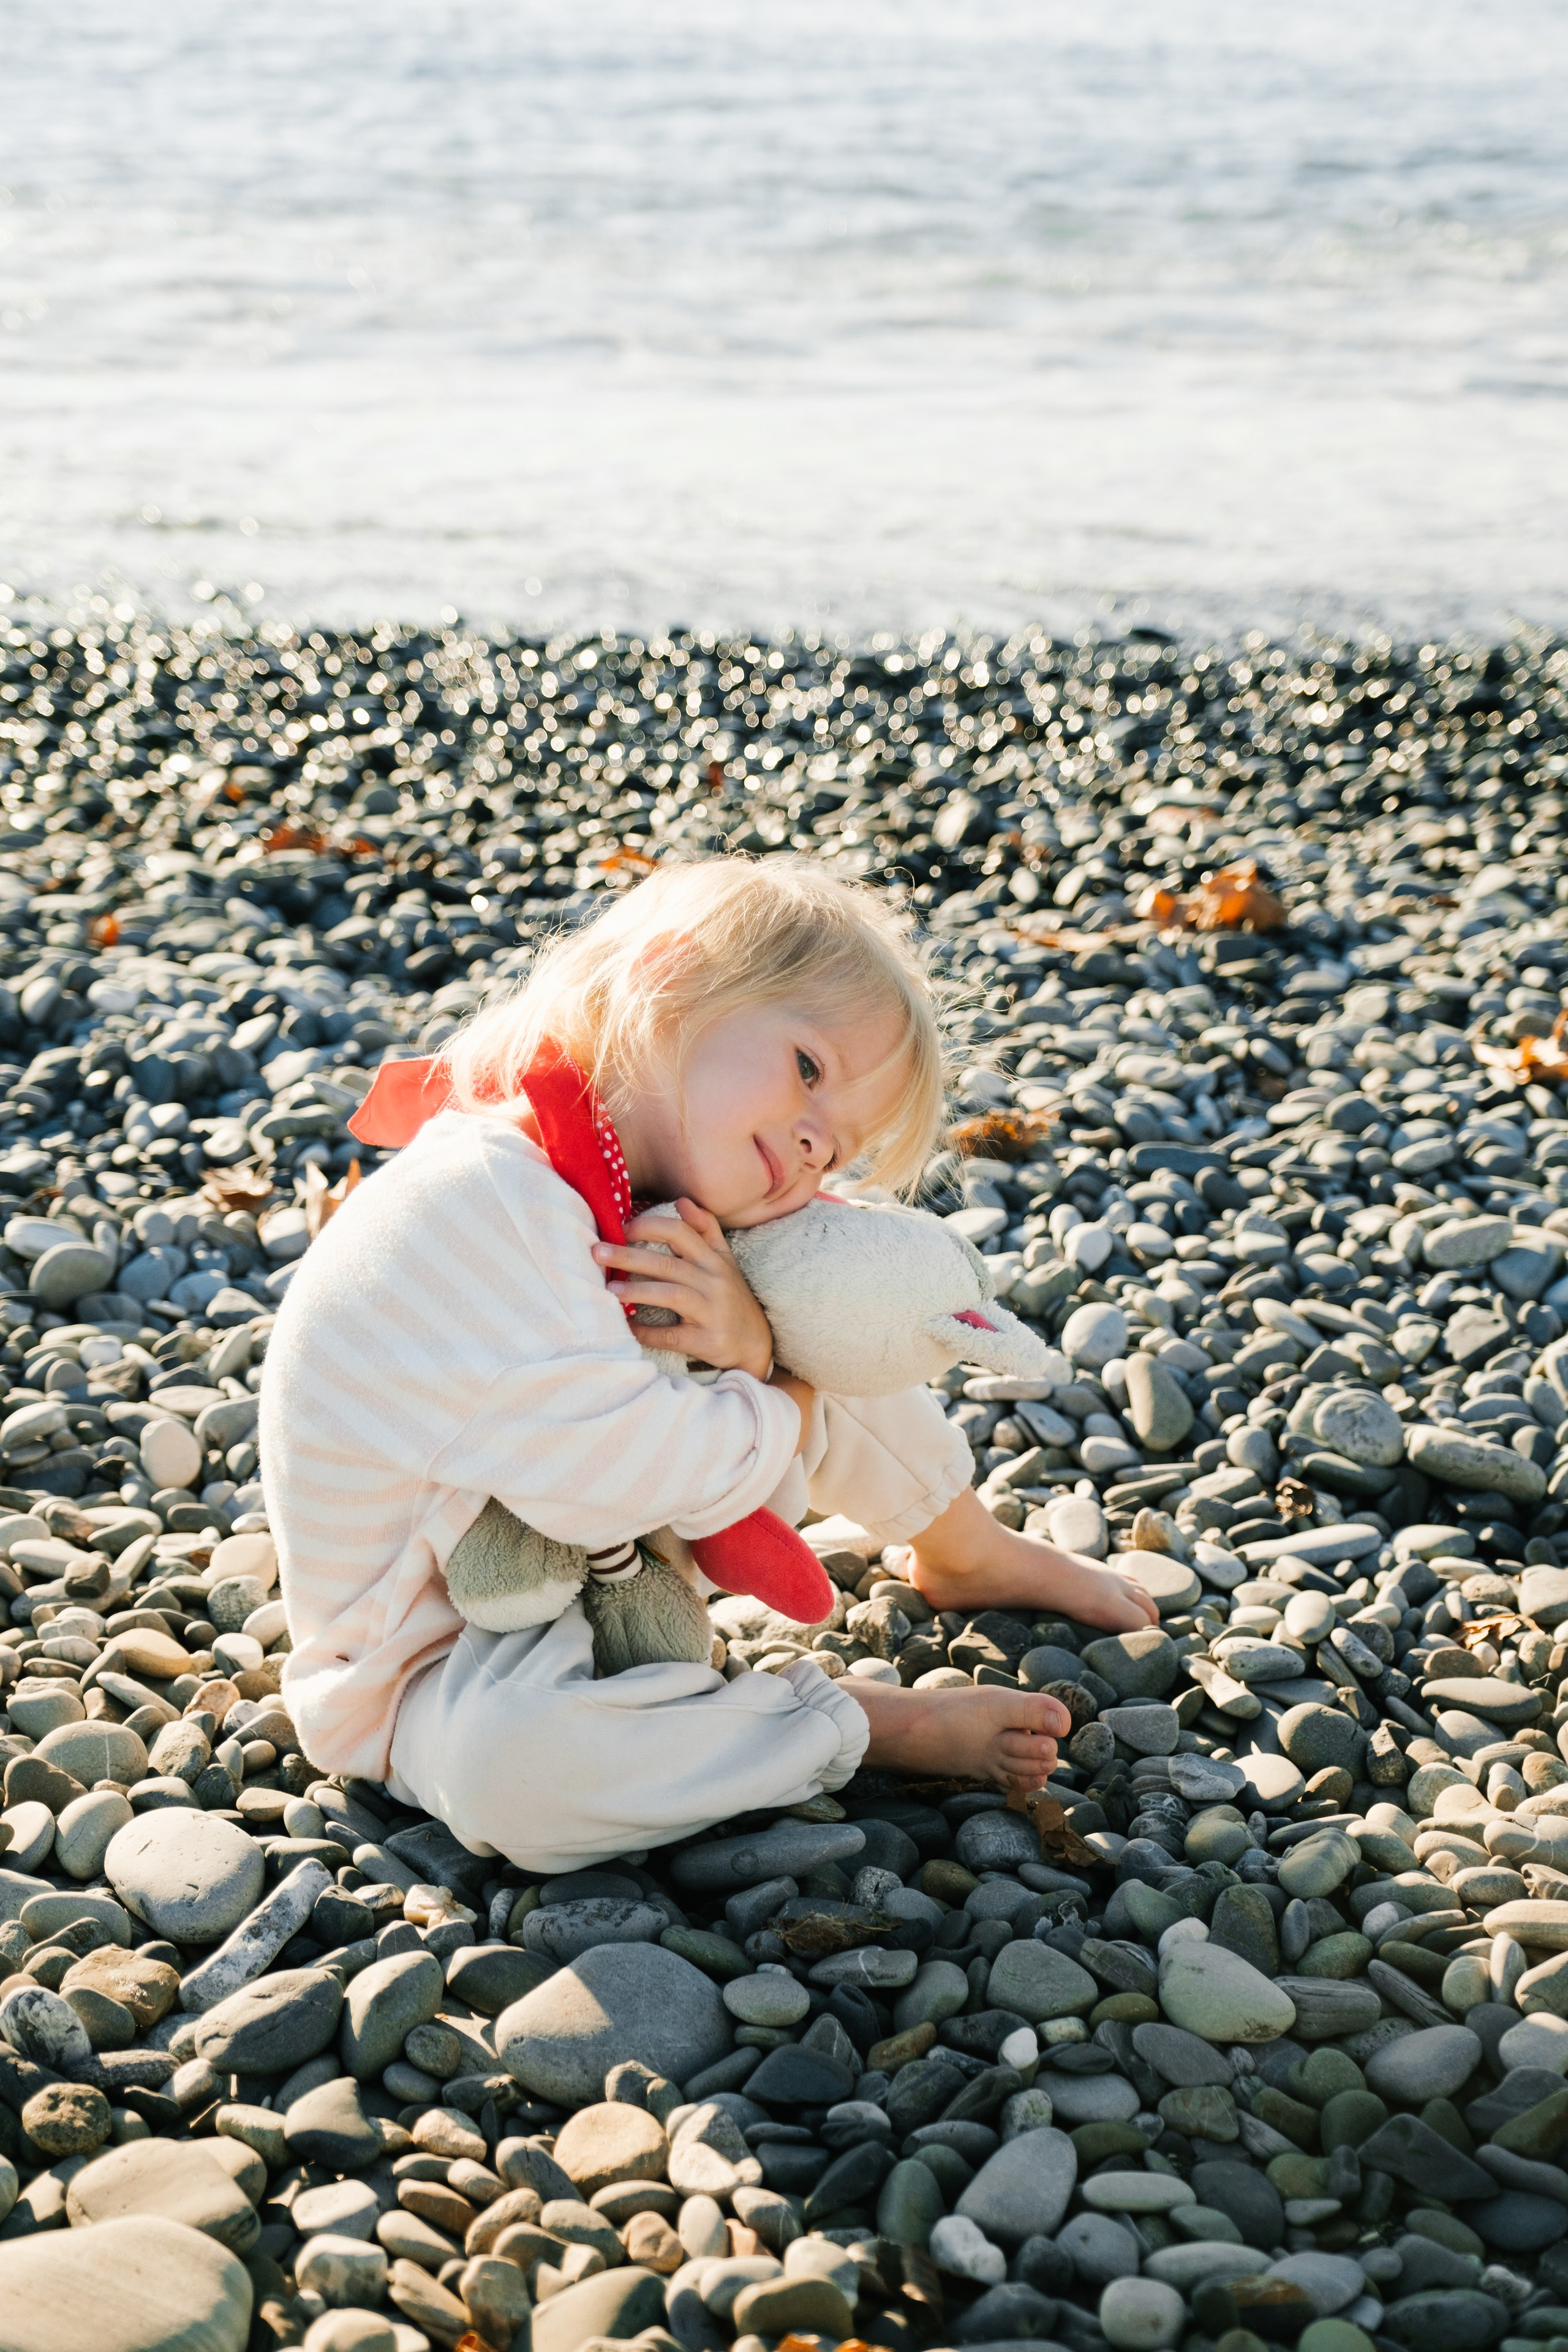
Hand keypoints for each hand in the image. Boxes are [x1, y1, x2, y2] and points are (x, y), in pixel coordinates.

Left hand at [593, 1201, 774, 1379]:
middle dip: (629, 1256)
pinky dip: (647, 1332)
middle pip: (667, 1263)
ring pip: (670, 1295)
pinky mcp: (707, 1340)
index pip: (680, 1232)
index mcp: (713, 1260)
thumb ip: (706, 1230)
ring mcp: (712, 1311)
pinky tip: (627, 1328)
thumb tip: (682, 1201)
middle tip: (597, 1252)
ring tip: (609, 1290)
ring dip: (636, 1292)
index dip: (649, 1227)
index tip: (622, 1229)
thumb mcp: (724, 1261)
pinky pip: (672, 1335)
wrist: (756, 1344)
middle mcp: (714, 1281)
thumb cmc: (732, 1298)